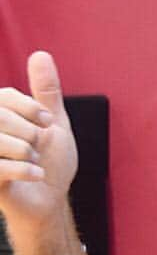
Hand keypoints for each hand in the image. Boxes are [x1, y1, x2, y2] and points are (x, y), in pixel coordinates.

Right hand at [0, 52, 78, 235]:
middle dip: (29, 130)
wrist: (51, 200)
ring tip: (36, 159)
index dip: (30, 107)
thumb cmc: (50, 160)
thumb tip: (40, 54)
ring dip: (24, 149)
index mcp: (1, 115)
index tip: (48, 123)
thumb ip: (46, 92)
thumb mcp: (54, 123)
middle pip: (0, 116)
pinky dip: (22, 169)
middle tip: (40, 145)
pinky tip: (37, 173)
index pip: (6, 97)